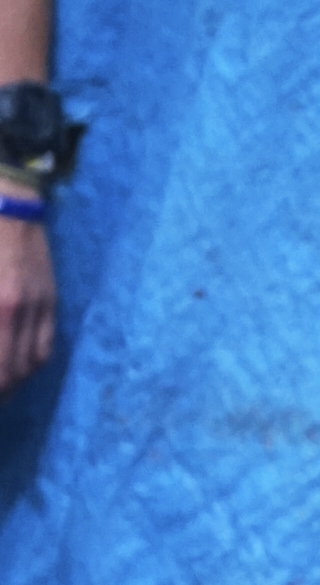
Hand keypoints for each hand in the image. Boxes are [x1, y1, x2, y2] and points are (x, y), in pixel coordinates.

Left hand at [0, 218, 53, 393]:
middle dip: (0, 389)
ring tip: (3, 390)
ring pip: (29, 364)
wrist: (6, 194)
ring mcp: (37, 307)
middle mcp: (17, 311)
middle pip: (9, 371)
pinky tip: (20, 370)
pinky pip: (45, 346)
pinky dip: (31, 365)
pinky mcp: (49, 300)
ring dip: (13, 383)